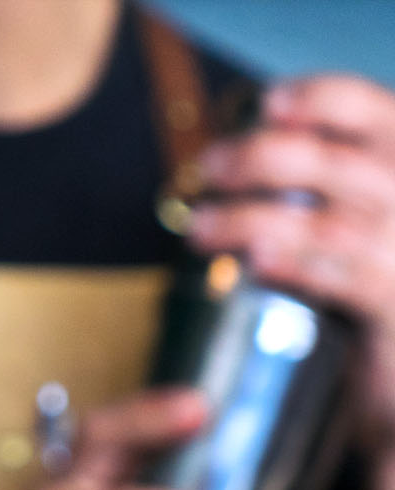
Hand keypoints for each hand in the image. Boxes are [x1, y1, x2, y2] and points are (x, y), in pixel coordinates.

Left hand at [190, 77, 394, 455]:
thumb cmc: (376, 305)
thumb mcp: (360, 236)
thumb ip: (326, 196)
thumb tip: (248, 161)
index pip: (375, 111)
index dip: (322, 98)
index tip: (266, 103)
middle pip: (338, 161)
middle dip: (264, 156)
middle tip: (208, 167)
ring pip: (326, 221)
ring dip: (254, 216)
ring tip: (201, 226)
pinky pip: (341, 278)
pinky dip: (295, 264)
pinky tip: (254, 261)